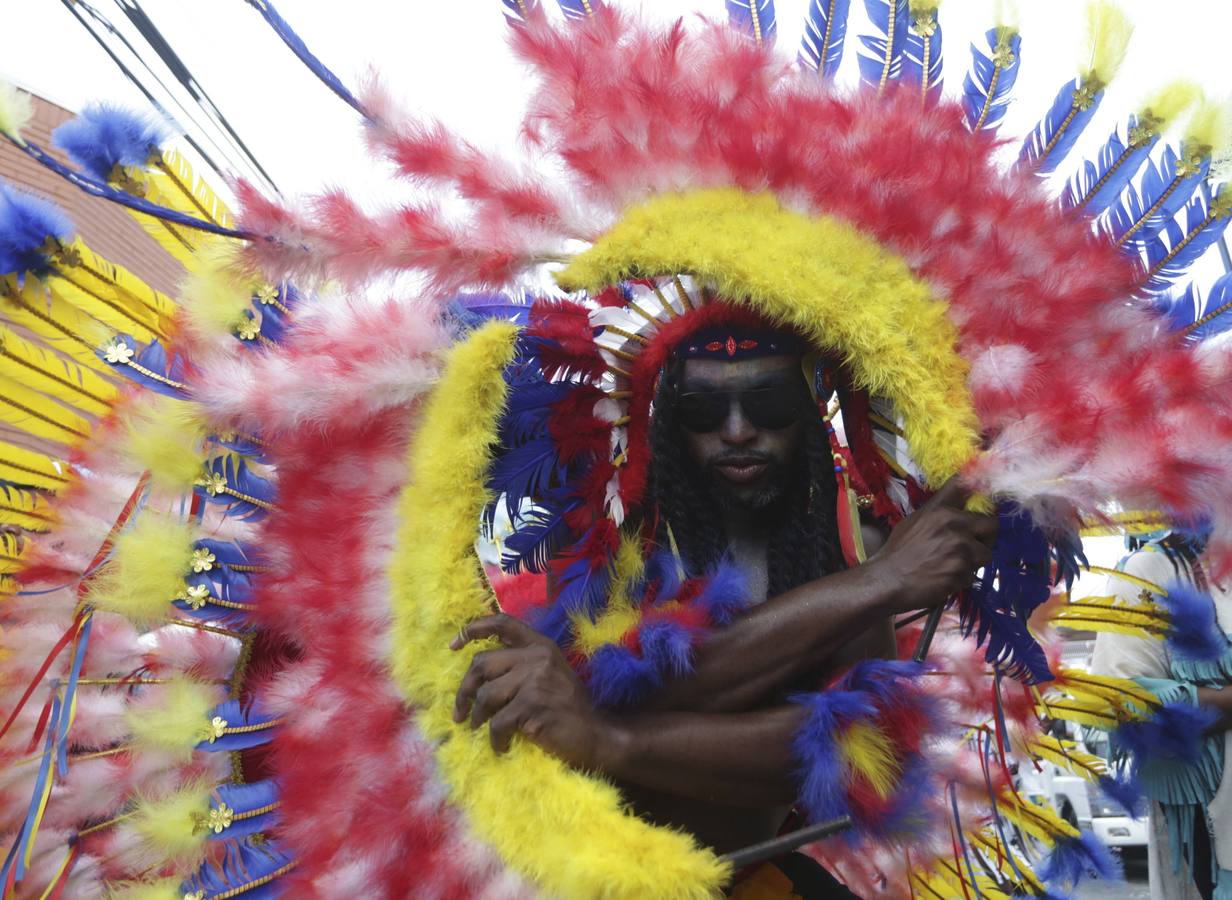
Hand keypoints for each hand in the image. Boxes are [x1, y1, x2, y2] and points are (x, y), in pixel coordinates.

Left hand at [451, 614, 607, 769]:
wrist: (596, 735)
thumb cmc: (568, 708)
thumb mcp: (549, 674)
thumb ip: (522, 664)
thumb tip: (478, 672)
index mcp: (540, 645)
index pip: (502, 623)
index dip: (473, 629)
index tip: (453, 645)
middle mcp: (537, 656)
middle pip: (482, 664)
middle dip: (464, 691)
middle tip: (459, 713)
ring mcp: (535, 679)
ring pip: (485, 695)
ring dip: (477, 717)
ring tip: (479, 729)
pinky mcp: (532, 705)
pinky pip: (497, 722)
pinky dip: (494, 739)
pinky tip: (501, 746)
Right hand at [867, 477, 997, 612]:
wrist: (887, 580)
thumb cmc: (897, 551)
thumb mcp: (914, 521)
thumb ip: (939, 513)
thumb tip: (960, 510)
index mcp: (940, 510)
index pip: (965, 485)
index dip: (980, 484)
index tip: (985, 492)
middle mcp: (954, 525)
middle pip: (992, 525)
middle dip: (986, 536)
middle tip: (975, 545)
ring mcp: (960, 550)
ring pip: (986, 554)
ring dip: (974, 561)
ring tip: (953, 565)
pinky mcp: (962, 572)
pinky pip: (973, 575)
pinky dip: (962, 578)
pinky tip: (945, 578)